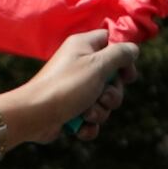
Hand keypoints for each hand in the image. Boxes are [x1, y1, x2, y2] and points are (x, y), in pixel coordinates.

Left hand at [0, 31, 132, 148]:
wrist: (34, 115)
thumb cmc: (66, 86)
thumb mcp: (98, 65)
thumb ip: (120, 54)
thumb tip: (133, 49)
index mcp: (83, 46)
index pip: (111, 42)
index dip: (123, 59)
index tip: (127, 74)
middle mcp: (79, 64)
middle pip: (112, 77)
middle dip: (112, 94)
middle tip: (103, 97)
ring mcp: (75, 88)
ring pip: (103, 100)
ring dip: (100, 111)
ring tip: (87, 113)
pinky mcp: (70, 109)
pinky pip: (91, 117)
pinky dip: (89, 124)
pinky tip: (80, 126)